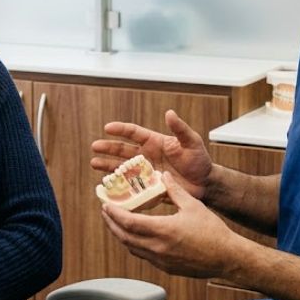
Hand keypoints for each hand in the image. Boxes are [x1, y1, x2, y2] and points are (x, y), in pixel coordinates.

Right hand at [91, 110, 211, 199]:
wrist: (205, 184)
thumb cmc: (199, 160)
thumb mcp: (192, 142)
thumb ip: (180, 129)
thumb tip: (169, 113)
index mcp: (154, 142)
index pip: (134, 133)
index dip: (120, 129)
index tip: (107, 127)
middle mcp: (146, 155)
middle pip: (123, 149)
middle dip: (108, 147)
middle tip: (94, 147)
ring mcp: (145, 171)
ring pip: (122, 167)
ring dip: (108, 165)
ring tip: (94, 164)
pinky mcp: (147, 186)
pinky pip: (130, 185)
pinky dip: (119, 185)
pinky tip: (108, 186)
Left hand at [101, 171, 240, 278]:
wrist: (227, 257)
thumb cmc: (213, 232)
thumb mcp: (193, 205)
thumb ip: (174, 190)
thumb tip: (163, 175)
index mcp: (163, 230)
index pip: (128, 222)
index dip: (114, 213)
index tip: (106, 205)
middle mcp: (158, 248)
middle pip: (124, 237)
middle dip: (111, 223)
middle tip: (106, 212)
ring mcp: (161, 260)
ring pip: (132, 247)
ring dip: (121, 234)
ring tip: (117, 222)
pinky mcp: (166, 268)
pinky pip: (143, 255)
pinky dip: (134, 244)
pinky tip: (136, 235)